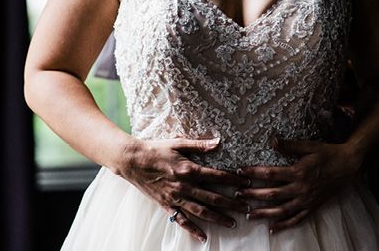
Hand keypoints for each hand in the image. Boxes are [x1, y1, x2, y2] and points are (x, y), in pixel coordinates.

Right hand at [117, 137, 251, 242]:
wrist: (132, 161)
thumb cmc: (155, 149)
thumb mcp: (178, 143)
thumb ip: (199, 145)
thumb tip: (218, 143)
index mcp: (189, 169)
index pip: (217, 176)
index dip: (233, 180)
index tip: (246, 183)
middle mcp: (184, 186)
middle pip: (213, 197)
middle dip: (232, 203)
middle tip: (246, 207)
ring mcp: (175, 197)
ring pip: (201, 211)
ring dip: (218, 218)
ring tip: (232, 223)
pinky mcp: (166, 205)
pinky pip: (181, 220)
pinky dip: (192, 229)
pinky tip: (203, 236)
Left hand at [234, 137, 363, 232]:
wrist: (349, 166)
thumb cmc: (328, 153)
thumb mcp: (309, 146)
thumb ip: (290, 145)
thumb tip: (273, 141)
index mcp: (298, 172)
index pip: (270, 173)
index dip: (253, 172)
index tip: (240, 171)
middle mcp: (301, 188)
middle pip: (272, 194)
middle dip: (253, 195)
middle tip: (238, 195)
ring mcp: (307, 200)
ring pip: (281, 211)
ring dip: (264, 213)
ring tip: (249, 215)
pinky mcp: (313, 207)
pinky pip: (296, 219)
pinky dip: (284, 225)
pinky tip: (272, 228)